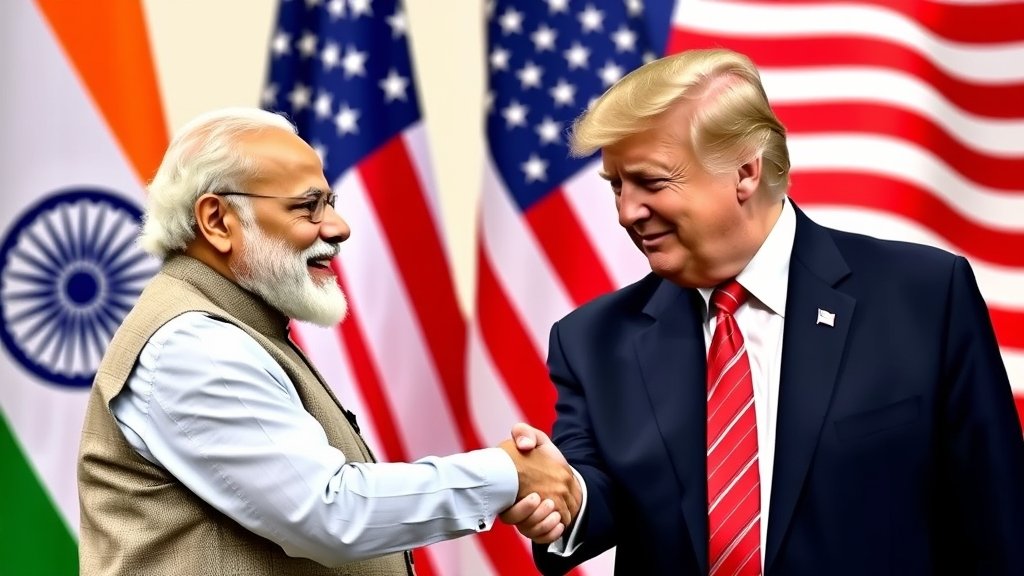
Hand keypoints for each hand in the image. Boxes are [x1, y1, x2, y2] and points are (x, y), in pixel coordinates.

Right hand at [497, 423, 581, 543]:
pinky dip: (551, 534)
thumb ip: (525, 433)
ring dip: (544, 524)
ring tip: (555, 511)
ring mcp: (529, 518)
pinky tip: (559, 522)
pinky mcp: (542, 526)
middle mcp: (516, 507)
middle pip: (519, 523)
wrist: (563, 471)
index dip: (519, 509)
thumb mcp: (536, 439)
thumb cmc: (544, 457)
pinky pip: (543, 539)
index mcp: (508, 490)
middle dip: (533, 517)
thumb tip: (524, 444)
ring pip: (531, 532)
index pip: (506, 509)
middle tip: (547, 502)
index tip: (534, 496)